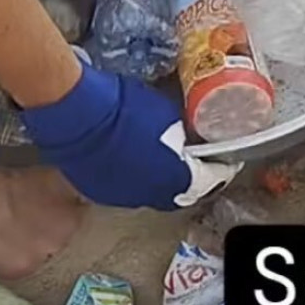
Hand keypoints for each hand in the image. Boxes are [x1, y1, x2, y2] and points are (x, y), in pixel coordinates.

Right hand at [19, 55, 237, 209]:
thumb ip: (181, 134)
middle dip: (192, 179)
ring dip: (162, 180)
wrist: (76, 114)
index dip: (220, 170)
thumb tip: (184, 141)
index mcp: (173, 178)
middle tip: (199, 163)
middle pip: (179, 192)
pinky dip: (137, 178)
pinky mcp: (97, 192)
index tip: (227, 161)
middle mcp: (150, 196)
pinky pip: (126, 189)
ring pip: (151, 193)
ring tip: (167, 161)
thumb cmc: (125, 107)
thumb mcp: (166, 113)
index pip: (208, 181)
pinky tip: (136, 161)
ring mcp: (121, 197)